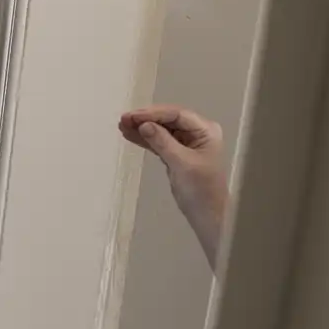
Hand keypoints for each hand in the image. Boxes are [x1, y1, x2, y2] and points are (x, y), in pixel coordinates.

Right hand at [120, 103, 228, 260]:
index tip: (133, 117)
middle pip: (168, 119)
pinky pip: (159, 142)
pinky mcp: (176, 154)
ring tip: (122, 126)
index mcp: (205, 131)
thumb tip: (144, 124)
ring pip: (161, 130)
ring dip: (142, 128)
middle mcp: (197, 133)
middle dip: (146, 119)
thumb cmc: (201, 189)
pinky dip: (145, 139)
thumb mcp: (182, 163)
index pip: (177, 115)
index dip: (154, 114)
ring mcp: (186, 143)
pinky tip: (129, 135)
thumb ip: (163, 142)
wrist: (206, 214)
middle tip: (123, 119)